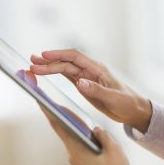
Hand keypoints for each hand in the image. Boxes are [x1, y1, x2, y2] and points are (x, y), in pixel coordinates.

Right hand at [30, 49, 151, 132]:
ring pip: (65, 68)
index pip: (75, 57)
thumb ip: (97, 90)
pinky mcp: (84, 85)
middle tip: (32, 63)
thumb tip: (79, 82)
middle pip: (66, 62)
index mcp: (98, 69)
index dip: (59, 55)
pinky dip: (56, 73)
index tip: (44, 56)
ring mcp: (86, 77)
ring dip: (50, 67)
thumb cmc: (127, 102)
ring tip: (34, 65)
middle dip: (49, 62)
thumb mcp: (114, 98)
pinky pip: (68, 76)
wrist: (131, 109)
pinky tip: (47, 71)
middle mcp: (90, 70)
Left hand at [40, 106, 130, 164]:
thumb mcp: (114, 151)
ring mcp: (77, 160)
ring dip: (73, 127)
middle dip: (61, 118)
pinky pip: (79, 146)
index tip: (44, 104)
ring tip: (73, 115)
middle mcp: (73, 155)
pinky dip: (80, 137)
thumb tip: (97, 130)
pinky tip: (87, 133)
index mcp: (77, 150)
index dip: (50, 114)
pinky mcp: (82, 164)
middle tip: (57, 105)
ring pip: (73, 139)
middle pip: (65, 132)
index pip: (59, 127)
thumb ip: (104, 136)